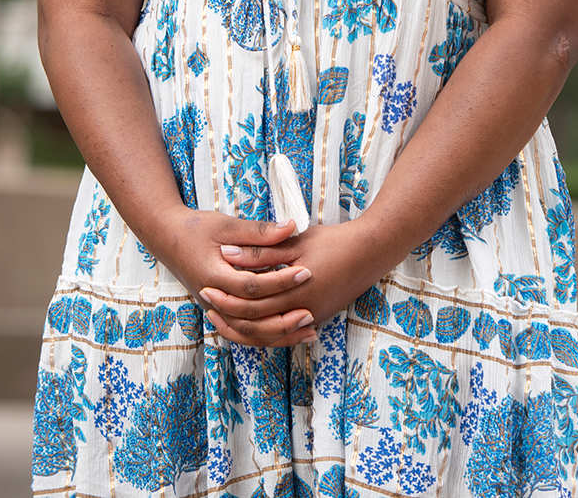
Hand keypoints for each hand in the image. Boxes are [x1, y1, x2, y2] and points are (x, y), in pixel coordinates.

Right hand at [148, 208, 317, 347]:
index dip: (281, 281)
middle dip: (283, 317)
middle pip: (251, 319)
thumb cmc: (197, 228)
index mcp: (214, 276)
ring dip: (279, 334)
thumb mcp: (227, 225)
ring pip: (248, 333)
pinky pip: (244, 332)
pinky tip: (289, 333)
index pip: (252, 286)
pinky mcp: (220, 312)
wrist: (167, 238)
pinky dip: (267, 336)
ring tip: (308, 331)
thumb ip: (259, 231)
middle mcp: (213, 299)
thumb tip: (291, 228)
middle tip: (311, 310)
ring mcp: (215, 309)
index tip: (306, 272)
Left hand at [200, 220, 399, 347]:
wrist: (371, 252)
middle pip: (256, 323)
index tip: (206, 287)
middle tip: (207, 302)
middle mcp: (303, 312)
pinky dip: (264, 332)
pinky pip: (283, 334)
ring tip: (222, 316)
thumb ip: (261, 251)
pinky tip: (250, 324)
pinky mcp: (317, 319)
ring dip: (244, 328)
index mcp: (296, 291)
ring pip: (269, 335)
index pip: (252, 303)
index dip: (227, 297)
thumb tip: (227, 253)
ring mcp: (311, 319)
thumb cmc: (333, 242)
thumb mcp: (296, 242)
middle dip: (229, 314)